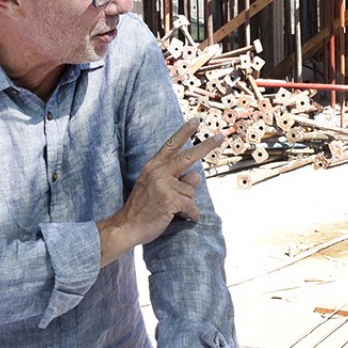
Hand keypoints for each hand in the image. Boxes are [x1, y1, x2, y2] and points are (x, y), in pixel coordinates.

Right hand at [98, 118, 222, 264]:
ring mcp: (164, 184)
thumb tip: (196, 176)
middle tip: (221, 136)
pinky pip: (191, 205)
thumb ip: (174, 179)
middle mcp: (158, 172)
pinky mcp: (170, 199)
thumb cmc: (141, 209)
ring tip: (173, 210)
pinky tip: (186, 218)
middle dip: (206, 146)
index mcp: (153, 167)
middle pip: (188, 156)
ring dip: (187, 202)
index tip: (195, 120)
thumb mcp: (154, 188)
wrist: (126, 226)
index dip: (183, 132)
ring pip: (191, 189)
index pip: (170, 145)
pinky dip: (191, 214)